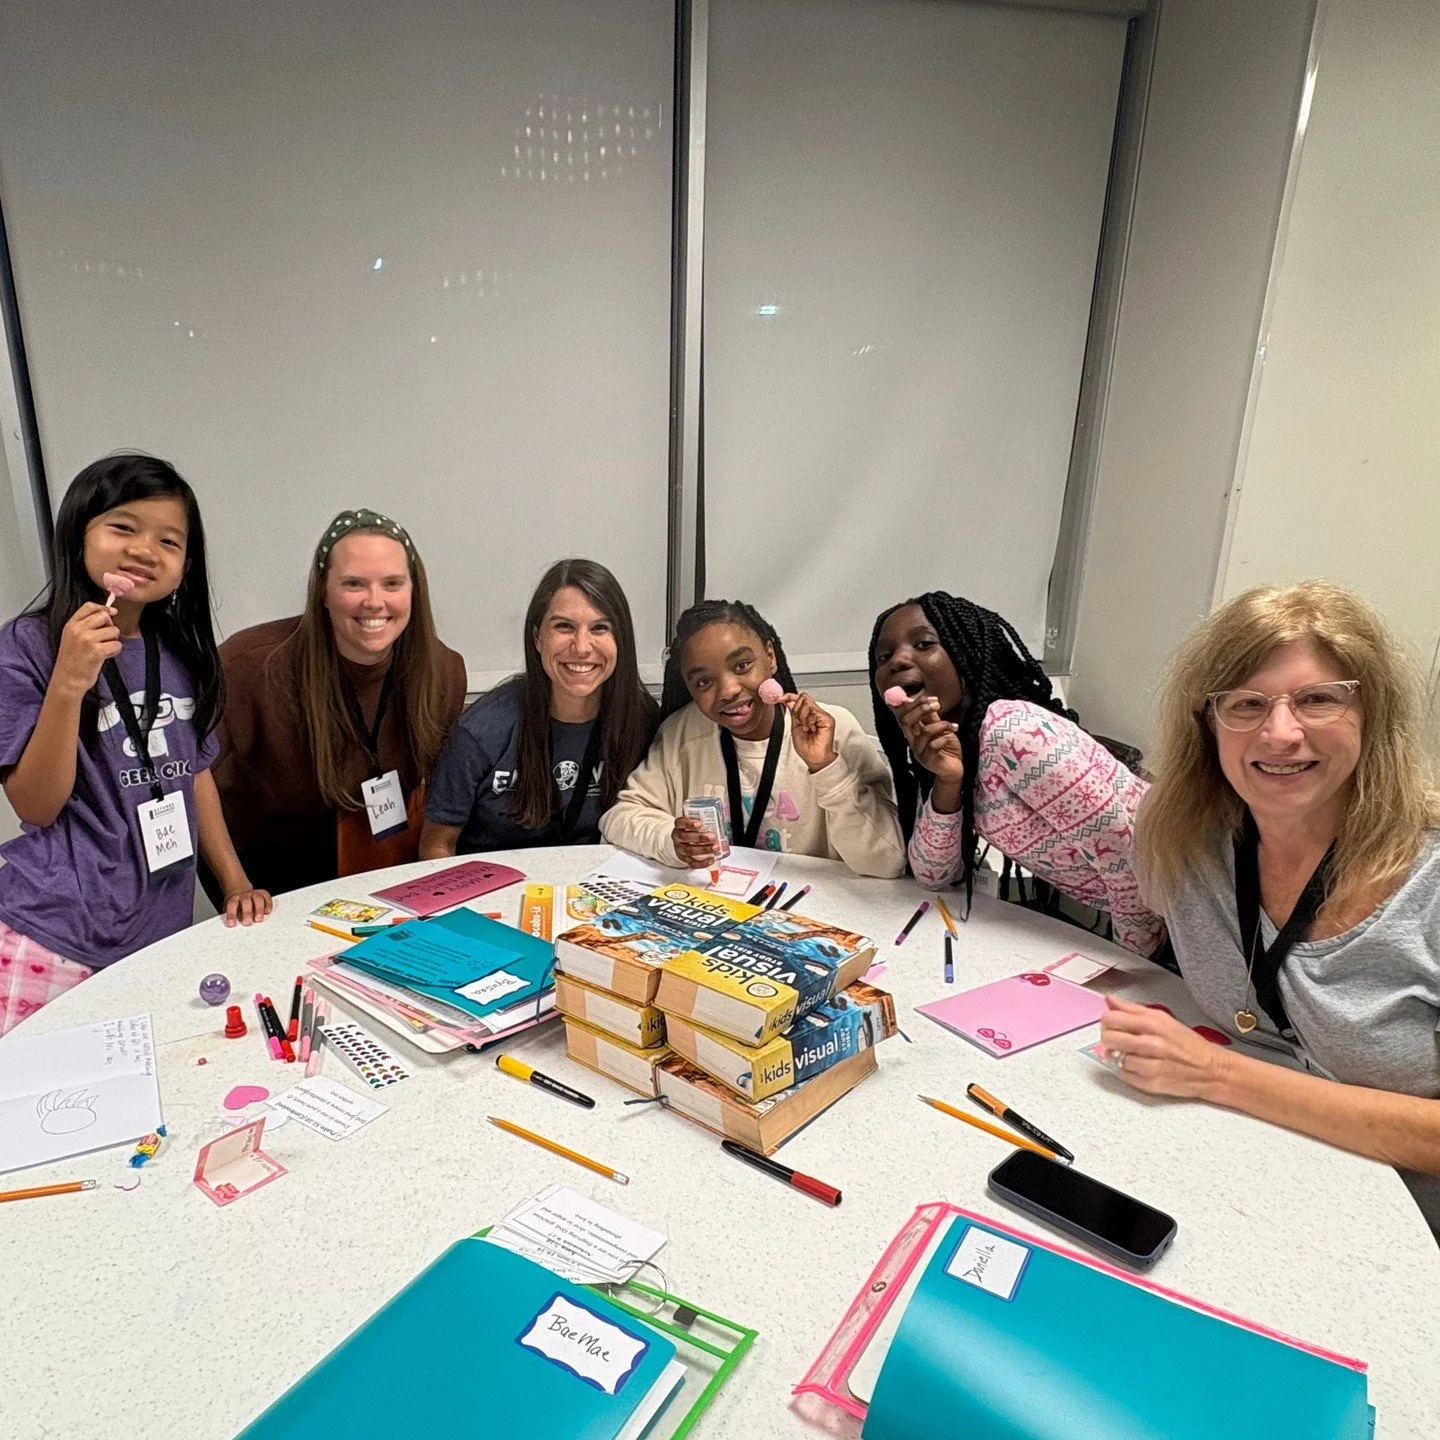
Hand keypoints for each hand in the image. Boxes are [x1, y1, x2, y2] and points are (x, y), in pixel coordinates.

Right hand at [53, 603, 122, 697]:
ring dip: (113, 641)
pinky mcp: (97, 651)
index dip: (103, 608)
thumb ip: (86, 624)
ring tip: (103, 649)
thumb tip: (111, 611)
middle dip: (110, 626)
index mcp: (71, 625)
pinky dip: (115, 651)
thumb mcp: (72, 637)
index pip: (89, 606)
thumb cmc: (73, 660)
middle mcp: (78, 630)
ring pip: (113, 631)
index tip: (111, 613)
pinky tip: (106, 656)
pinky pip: (117, 645)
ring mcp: (87, 640)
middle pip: (104, 616)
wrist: (67, 680)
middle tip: (105, 638)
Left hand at [223, 887, 272, 927]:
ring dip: (259, 909)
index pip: (231, 905)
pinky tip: (267, 912)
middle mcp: (244, 895)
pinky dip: (268, 904)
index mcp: (234, 899)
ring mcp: (254, 894)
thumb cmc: (235, 906)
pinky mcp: (263, 894)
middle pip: (246, 901)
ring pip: (257, 898)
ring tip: (259, 919)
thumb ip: (232, 917)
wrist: (240, 893)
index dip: (231, 914)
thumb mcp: (229, 909)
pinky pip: (267, 897)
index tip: (231, 924)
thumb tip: (233, 927)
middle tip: (247, 923)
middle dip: (247, 912)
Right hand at [672, 816, 721, 867]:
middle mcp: (678, 838)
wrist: (681, 843)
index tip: (700, 823)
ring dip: (704, 850)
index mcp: (679, 827)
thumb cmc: (690, 831)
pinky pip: (692, 863)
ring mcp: (680, 849)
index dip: (689, 823)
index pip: (680, 823)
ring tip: (715, 847)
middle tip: (713, 837)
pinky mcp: (685, 859)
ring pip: (690, 851)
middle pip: (685, 837)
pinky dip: (702, 863)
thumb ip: (701, 821)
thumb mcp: (692, 823)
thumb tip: (718, 820)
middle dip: (700, 837)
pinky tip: (711, 860)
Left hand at [785, 692, 837, 772]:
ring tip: (807, 728)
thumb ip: (793, 712)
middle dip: (797, 710)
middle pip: (803, 698)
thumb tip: (788, 700)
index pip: (801, 698)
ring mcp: (823, 715)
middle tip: (800, 723)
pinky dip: (808, 720)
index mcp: (810, 714)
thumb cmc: (807, 748)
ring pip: (806, 703)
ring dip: (802, 716)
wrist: (814, 758)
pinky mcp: (827, 718)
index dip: (790, 696)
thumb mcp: (795, 726)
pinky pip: (813, 711)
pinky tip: (811, 728)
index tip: (781, 698)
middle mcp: (817, 713)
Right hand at [894, 695, 963, 784]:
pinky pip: (934, 745)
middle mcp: (912, 741)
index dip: (913, 704)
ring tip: (953, 726)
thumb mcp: (940, 729)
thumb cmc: (946, 749)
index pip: (903, 715)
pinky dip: (945, 738)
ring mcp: (919, 752)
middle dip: (921, 709)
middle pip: (906, 721)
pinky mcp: (928, 760)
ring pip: (925, 732)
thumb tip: (929, 701)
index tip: (931, 698)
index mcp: (913, 732)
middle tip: (936, 704)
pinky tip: (951, 737)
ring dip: (941, 725)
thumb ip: (933, 718)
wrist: (953, 769)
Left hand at [1098, 996, 1228, 1098]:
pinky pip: (1124, 1075)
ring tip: (1131, 1054)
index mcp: (1153, 1024)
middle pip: (1109, 1038)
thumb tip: (1110, 999)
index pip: (1111, 1018)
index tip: (1111, 1024)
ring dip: (1119, 1056)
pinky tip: (1138, 1066)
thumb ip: (1133, 1009)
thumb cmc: (1188, 1044)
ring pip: (1115, 1058)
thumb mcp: (1163, 1018)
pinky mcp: (1150, 1084)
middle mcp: (1151, 1044)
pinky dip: (1126, 1071)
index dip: (1107, 1021)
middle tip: (1117, 1040)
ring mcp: (1150, 1065)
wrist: (1211, 1070)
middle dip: (1109, 1038)